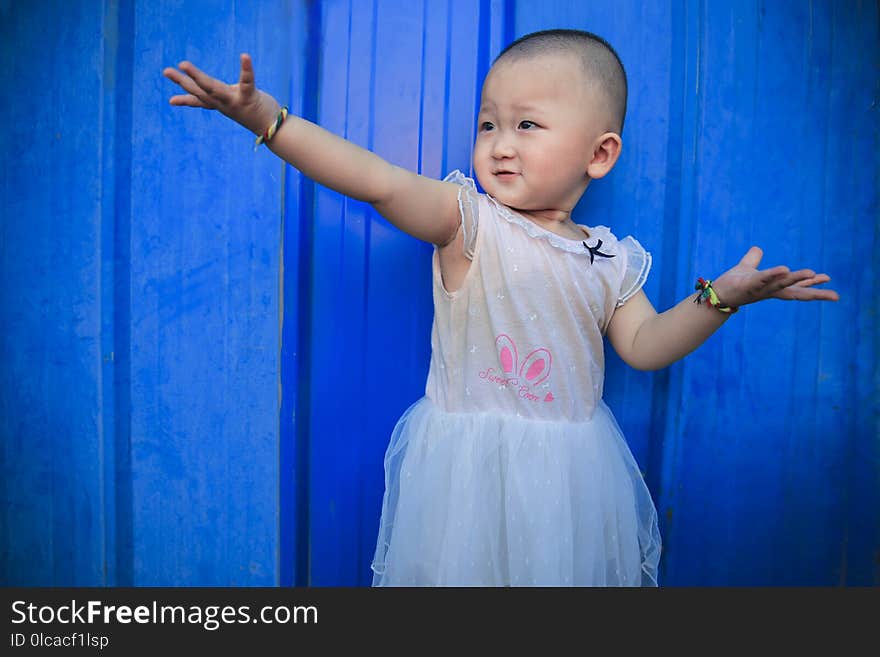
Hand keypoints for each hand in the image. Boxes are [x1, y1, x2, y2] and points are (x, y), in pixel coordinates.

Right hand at [162, 53, 280, 135]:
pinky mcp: (251, 97)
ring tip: (183, 63)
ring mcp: (236, 102)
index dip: (185, 100)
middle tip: (166, 71)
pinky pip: (247, 82)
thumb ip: (219, 99)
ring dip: (198, 77)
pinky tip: (244, 56)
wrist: (274, 128)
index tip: (170, 101)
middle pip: (201, 92)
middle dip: (183, 82)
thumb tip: (207, 97)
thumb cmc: (254, 112)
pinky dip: (245, 69)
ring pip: (213, 89)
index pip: (200, 101)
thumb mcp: (233, 105)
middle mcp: (225, 104)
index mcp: (221, 104)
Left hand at [710, 246, 839, 307]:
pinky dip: (773, 274)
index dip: (811, 283)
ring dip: (797, 278)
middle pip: (796, 292)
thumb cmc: (732, 284)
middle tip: (835, 296)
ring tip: (812, 272)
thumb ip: (753, 259)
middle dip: (815, 292)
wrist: (716, 294)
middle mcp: (770, 291)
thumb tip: (757, 249)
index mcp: (773, 287)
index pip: (796, 286)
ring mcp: (760, 289)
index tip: (828, 279)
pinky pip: (762, 279)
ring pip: (782, 284)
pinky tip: (784, 269)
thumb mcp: (746, 268)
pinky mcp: (748, 285)